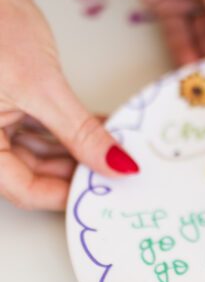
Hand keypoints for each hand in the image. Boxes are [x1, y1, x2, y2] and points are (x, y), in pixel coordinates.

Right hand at [0, 0, 138, 209]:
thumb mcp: (41, 86)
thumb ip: (79, 132)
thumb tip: (114, 164)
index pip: (24, 190)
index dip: (66, 195)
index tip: (105, 190)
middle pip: (31, 173)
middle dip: (75, 171)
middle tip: (117, 169)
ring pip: (37, 150)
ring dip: (76, 150)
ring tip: (114, 145)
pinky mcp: (4, 101)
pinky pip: (37, 126)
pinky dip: (67, 128)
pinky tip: (100, 126)